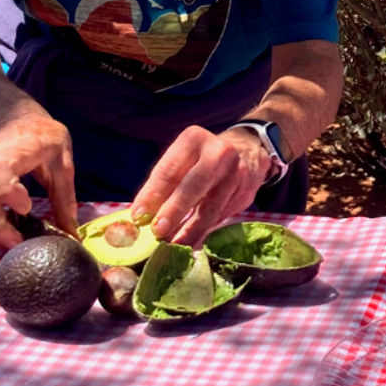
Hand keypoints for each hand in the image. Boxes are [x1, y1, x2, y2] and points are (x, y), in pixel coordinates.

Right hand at [0, 111, 77, 248]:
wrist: (15, 119)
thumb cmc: (42, 136)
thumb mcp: (62, 159)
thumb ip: (65, 195)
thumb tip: (71, 233)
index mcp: (8, 153)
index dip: (7, 193)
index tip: (26, 209)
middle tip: (18, 245)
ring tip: (12, 245)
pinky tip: (4, 236)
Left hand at [130, 125, 269, 246]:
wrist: (247, 150)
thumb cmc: (202, 158)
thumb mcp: (183, 160)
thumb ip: (163, 185)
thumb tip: (142, 216)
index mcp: (193, 139)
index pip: (169, 169)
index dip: (152, 194)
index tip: (138, 216)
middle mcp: (218, 152)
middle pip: (194, 185)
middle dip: (175, 210)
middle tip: (158, 232)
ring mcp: (237, 172)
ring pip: (211, 207)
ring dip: (191, 229)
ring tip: (175, 245)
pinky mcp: (247, 192)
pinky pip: (223, 215)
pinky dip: (206, 231)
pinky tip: (192, 242)